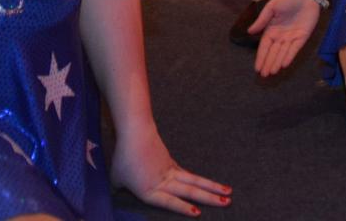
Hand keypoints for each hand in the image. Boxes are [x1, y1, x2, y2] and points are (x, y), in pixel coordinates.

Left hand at [111, 132, 231, 213]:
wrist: (136, 133)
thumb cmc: (124, 158)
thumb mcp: (116, 178)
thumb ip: (119, 188)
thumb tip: (117, 191)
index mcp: (149, 190)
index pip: (169, 201)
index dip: (182, 207)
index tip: (197, 213)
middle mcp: (164, 182)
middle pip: (190, 190)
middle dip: (210, 197)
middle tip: (227, 202)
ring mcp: (171, 172)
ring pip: (195, 181)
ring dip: (212, 187)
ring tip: (228, 192)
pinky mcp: (172, 164)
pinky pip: (188, 176)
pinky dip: (199, 182)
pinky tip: (209, 186)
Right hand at [251, 0, 320, 75]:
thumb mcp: (271, 8)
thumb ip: (262, 20)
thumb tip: (249, 32)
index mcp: (272, 30)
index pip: (265, 46)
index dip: (261, 57)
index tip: (257, 68)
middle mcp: (281, 36)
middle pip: (273, 52)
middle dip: (268, 63)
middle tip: (264, 75)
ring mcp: (292, 37)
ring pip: (283, 52)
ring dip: (277, 62)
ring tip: (272, 72)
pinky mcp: (302, 37)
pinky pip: (295, 48)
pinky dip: (289, 56)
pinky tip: (284, 64)